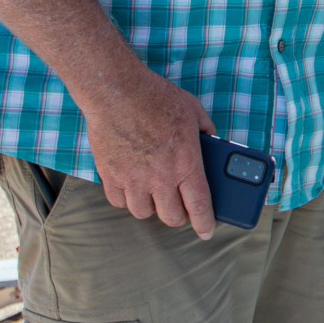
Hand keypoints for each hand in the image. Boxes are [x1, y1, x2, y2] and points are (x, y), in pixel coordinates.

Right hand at [78, 66, 216, 236]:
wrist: (116, 91)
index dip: (205, 224)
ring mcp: (133, 178)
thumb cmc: (157, 97)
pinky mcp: (110, 175)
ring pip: (143, 213)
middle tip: (179, 207)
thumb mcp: (194, 110)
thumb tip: (213, 143)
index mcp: (186, 163)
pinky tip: (131, 187)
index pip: (199, 206)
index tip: (206, 232)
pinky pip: (118, 202)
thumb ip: (206, 132)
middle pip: (171, 217)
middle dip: (179, 217)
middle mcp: (160, 176)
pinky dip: (126, 199)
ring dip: (151, 208)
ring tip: (154, 195)